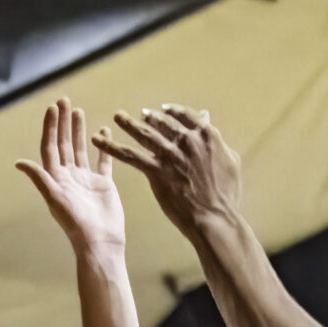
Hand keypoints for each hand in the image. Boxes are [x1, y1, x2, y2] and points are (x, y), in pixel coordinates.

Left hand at [16, 97, 125, 259]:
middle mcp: (69, 175)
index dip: (50, 127)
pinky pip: (102, 160)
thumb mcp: (55, 199)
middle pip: (64, 143)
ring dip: (79, 130)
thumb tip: (19, 162)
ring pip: (81, 148)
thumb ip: (40, 178)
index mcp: (56, 177)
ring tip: (78, 111)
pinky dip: (102, 146)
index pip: (51, 147)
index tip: (52, 108)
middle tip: (64, 100)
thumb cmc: (76, 222)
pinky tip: (102, 131)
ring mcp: (86, 178)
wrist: (100, 240)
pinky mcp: (103, 183)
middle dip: (63, 122)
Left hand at [94, 106, 243, 244]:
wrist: (215, 217)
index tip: (165, 110)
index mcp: (206, 135)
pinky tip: (98, 140)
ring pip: (144, 134)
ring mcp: (170, 154)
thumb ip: (216, 138)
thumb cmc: (226, 194)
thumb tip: (208, 119)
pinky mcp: (155, 170)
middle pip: (163, 123)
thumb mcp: (229, 160)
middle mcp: (186, 140)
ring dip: (128, 124)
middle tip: (140, 115)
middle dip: (150, 117)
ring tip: (118, 116)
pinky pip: (129, 155)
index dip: (174, 112)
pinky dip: (111, 146)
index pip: (186, 116)